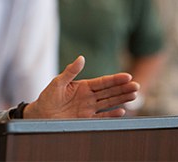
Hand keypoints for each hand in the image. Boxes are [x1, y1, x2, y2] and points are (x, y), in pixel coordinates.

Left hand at [24, 56, 139, 118]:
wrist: (41, 115)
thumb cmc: (47, 97)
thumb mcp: (57, 82)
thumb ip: (70, 71)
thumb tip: (81, 58)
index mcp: (83, 86)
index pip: (103, 82)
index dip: (115, 79)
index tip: (127, 77)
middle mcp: (88, 96)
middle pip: (109, 92)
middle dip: (123, 89)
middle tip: (136, 86)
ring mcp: (88, 108)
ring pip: (109, 103)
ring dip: (121, 99)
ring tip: (134, 95)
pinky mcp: (86, 119)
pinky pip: (101, 117)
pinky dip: (111, 115)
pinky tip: (122, 112)